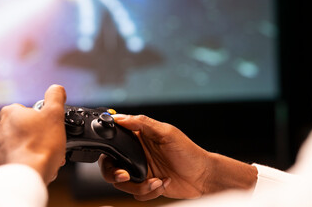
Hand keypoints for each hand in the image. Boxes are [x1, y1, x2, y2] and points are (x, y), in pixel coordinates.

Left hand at [0, 84, 66, 184]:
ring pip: (22, 143)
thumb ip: (56, 96)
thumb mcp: (55, 113)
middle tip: (51, 141)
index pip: (31, 110)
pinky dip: (28, 159)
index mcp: (10, 112)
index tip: (51, 127)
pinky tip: (38, 163)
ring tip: (46, 154)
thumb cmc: (40, 146)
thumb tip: (56, 89)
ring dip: (35, 147)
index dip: (45, 119)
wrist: (28, 174)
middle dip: (40, 134)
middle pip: (27, 127)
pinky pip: (17, 157)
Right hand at [99, 115, 256, 200]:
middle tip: (125, 175)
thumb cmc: (189, 152)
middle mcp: (137, 154)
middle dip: (114, 173)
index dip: (108, 148)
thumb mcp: (167, 133)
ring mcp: (141, 171)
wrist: (202, 177)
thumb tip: (121, 117)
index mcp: (140, 137)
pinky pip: (136, 193)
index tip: (110, 154)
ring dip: (139, 185)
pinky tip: (163, 183)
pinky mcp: (146, 185)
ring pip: (122, 183)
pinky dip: (149, 191)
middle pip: (110, 165)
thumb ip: (143, 123)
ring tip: (156, 181)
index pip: (115, 139)